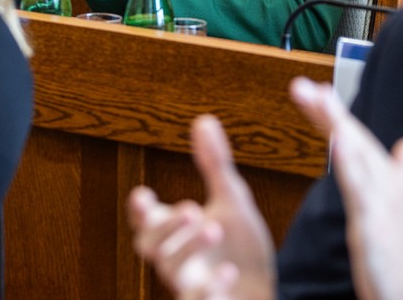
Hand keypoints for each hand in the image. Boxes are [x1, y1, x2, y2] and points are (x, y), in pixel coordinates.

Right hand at [129, 115, 275, 299]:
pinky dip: (208, 288)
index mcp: (176, 232)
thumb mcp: (231, 201)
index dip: (138, 210)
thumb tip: (203, 120)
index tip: (142, 194)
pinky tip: (227, 272)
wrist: (264, 289)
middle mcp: (175, 258)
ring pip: (170, 271)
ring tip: (214, 227)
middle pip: (149, 245)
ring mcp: (190, 283)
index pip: (145, 220)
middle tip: (190, 207)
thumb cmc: (239, 247)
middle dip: (166, 226)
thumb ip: (214, 165)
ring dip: (187, 248)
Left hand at [289, 78, 402, 299]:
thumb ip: (399, 176)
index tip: (315, 91)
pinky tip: (337, 144)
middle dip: (330, 112)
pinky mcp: (377, 226)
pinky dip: (350, 165)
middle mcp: (386, 188)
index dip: (335, 117)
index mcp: (386, 185)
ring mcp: (382, 205)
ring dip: (338, 125)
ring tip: (318, 99)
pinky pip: (361, 192)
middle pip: (355, 142)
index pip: (355, 144)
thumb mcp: (399, 213)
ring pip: (358, 158)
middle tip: (304, 85)